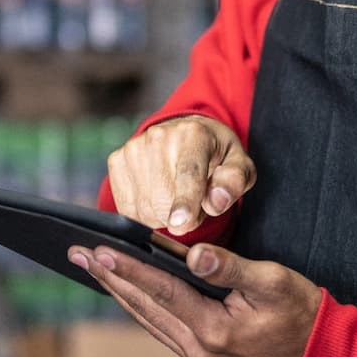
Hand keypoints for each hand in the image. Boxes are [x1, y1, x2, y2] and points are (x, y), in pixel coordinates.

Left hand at [67, 241, 321, 356]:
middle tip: (76, 253)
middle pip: (143, 306)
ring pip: (146, 318)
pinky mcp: (202, 354)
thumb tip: (194, 255)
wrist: (321, 354)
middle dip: (108, 277)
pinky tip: (126, 289)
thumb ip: (229, 267)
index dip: (127, 268)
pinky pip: (160, 325)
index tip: (96, 250)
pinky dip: (139, 304)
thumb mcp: (272, 280)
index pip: (160, 290)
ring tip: (91, 267)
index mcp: (213, 330)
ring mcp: (197, 355)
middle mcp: (197, 348)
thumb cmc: (301, 311)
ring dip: (118, 290)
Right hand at [107, 114, 256, 234]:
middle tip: (195, 205)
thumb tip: (216, 202)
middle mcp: (159, 136)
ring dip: (163, 217)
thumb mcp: (239, 165)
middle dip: (183, 217)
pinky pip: (127, 209)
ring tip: (177, 198)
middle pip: (164, 199)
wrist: (185, 133)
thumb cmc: (215, 154)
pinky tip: (157, 198)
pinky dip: (144, 214)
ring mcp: (134, 148)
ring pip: (144, 209)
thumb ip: (234, 182)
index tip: (180, 223)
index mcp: (194, 134)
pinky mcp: (117, 160)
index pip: (188, 174)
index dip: (185, 201)